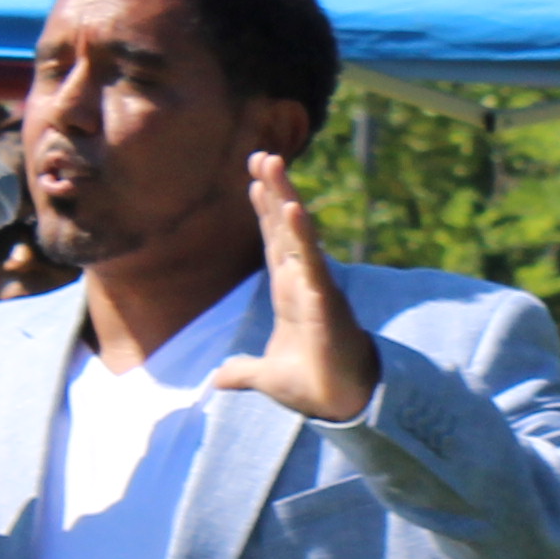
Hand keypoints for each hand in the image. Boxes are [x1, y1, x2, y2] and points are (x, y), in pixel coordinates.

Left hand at [207, 151, 380, 422]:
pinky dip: (303, 235)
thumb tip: (218, 380)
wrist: (341, 404)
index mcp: (289, 293)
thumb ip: (243, 372)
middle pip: (284, 227)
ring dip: (285, 196)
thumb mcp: (267, 377)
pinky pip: (312, 262)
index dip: (266, 212)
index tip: (255, 181)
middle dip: (274, 190)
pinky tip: (294, 209)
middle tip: (263, 154)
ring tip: (273, 161)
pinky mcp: (325, 300)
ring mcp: (314, 286)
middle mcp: (302, 281)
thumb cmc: (313, 385)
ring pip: (298, 232)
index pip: (275, 243)